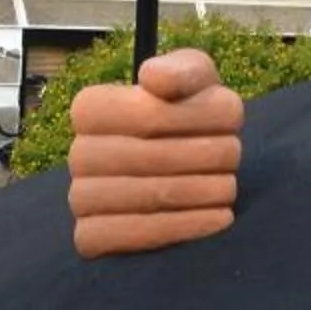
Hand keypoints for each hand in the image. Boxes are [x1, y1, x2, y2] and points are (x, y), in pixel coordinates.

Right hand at [67, 48, 242, 257]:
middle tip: (233, 156)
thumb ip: (183, 71)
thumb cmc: (193, 115)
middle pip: (149, 157)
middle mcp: (77, 152)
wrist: (192, 169)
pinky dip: (183, 227)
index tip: (229, 119)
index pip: (148, 114)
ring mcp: (79, 198)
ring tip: (228, 186)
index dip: (197, 117)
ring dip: (200, 191)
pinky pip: (134, 235)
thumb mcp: (197, 81)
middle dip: (205, 156)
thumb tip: (153, 78)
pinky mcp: (91, 238)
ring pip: (146, 196)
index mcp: (91, 108)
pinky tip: (218, 218)